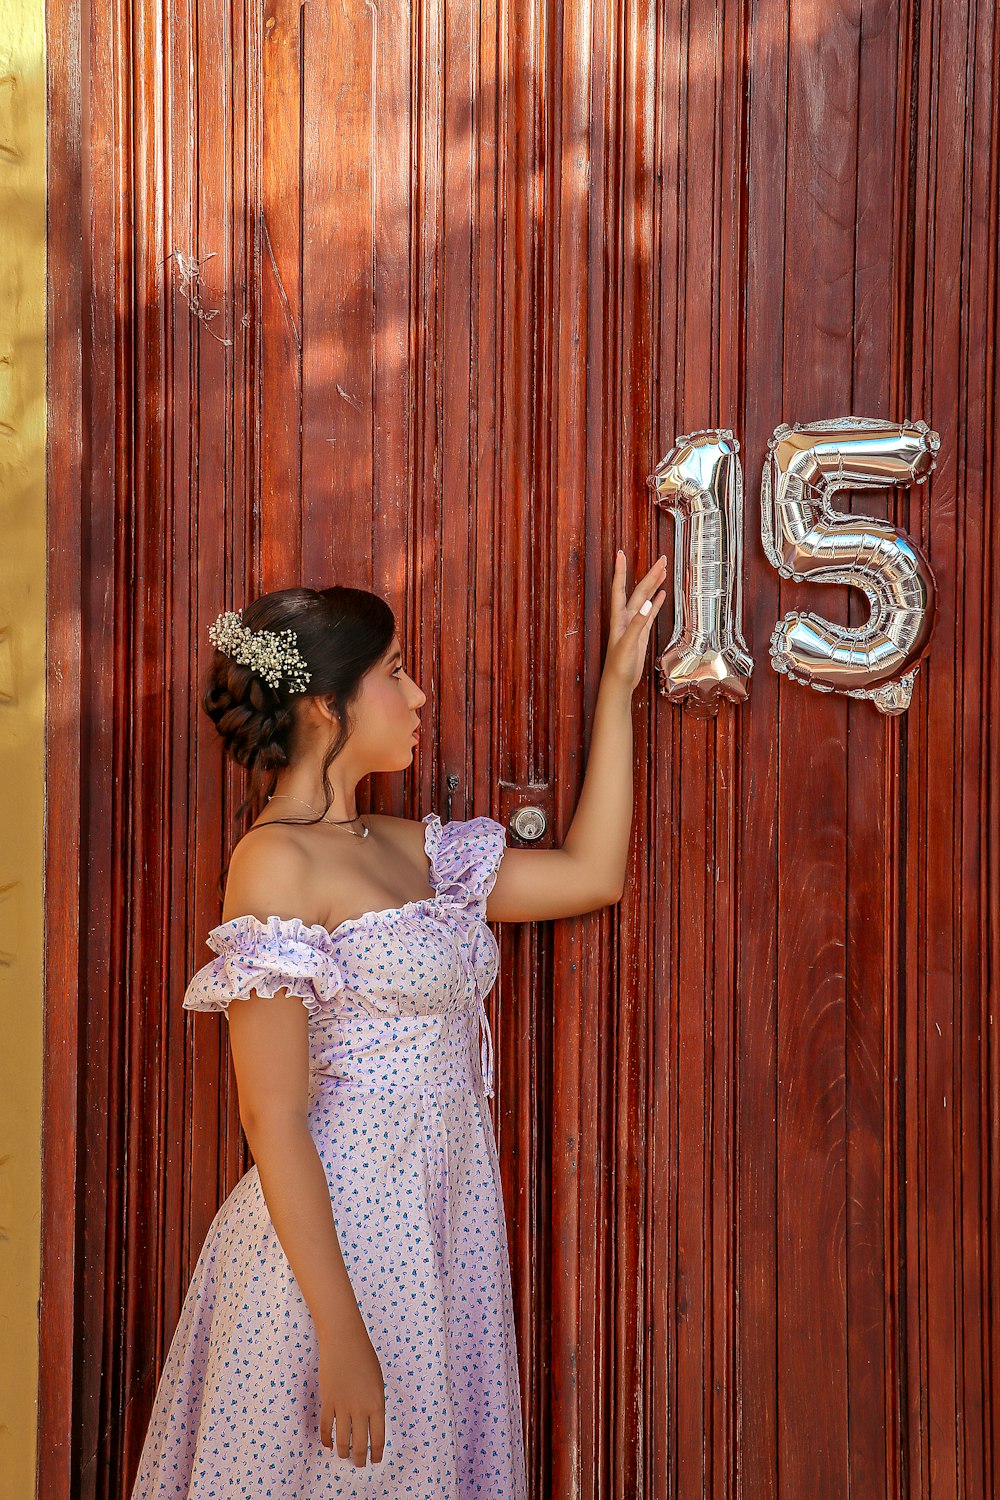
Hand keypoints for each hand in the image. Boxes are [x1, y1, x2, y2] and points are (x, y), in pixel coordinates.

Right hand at [318, 1317, 385, 1465]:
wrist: (345, 1341)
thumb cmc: (364, 1357)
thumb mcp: (377, 1382)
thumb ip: (374, 1404)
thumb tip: (370, 1423)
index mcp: (377, 1404)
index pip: (378, 1438)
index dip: (376, 1453)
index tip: (375, 1460)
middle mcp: (360, 1409)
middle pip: (360, 1444)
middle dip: (360, 1458)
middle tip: (359, 1464)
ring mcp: (342, 1406)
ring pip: (342, 1441)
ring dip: (344, 1453)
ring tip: (345, 1457)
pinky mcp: (327, 1401)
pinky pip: (326, 1427)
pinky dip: (326, 1440)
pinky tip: (329, 1445)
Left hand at [602, 551, 667, 694]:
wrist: (619, 683)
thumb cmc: (619, 666)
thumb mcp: (628, 644)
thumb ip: (637, 624)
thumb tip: (647, 603)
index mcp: (619, 617)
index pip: (619, 588)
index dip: (621, 571)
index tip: (621, 553)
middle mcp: (625, 617)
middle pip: (638, 590)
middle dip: (650, 574)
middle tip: (662, 559)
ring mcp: (634, 624)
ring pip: (646, 599)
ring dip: (654, 585)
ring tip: (663, 570)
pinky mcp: (641, 633)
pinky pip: (650, 613)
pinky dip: (656, 602)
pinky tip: (661, 594)